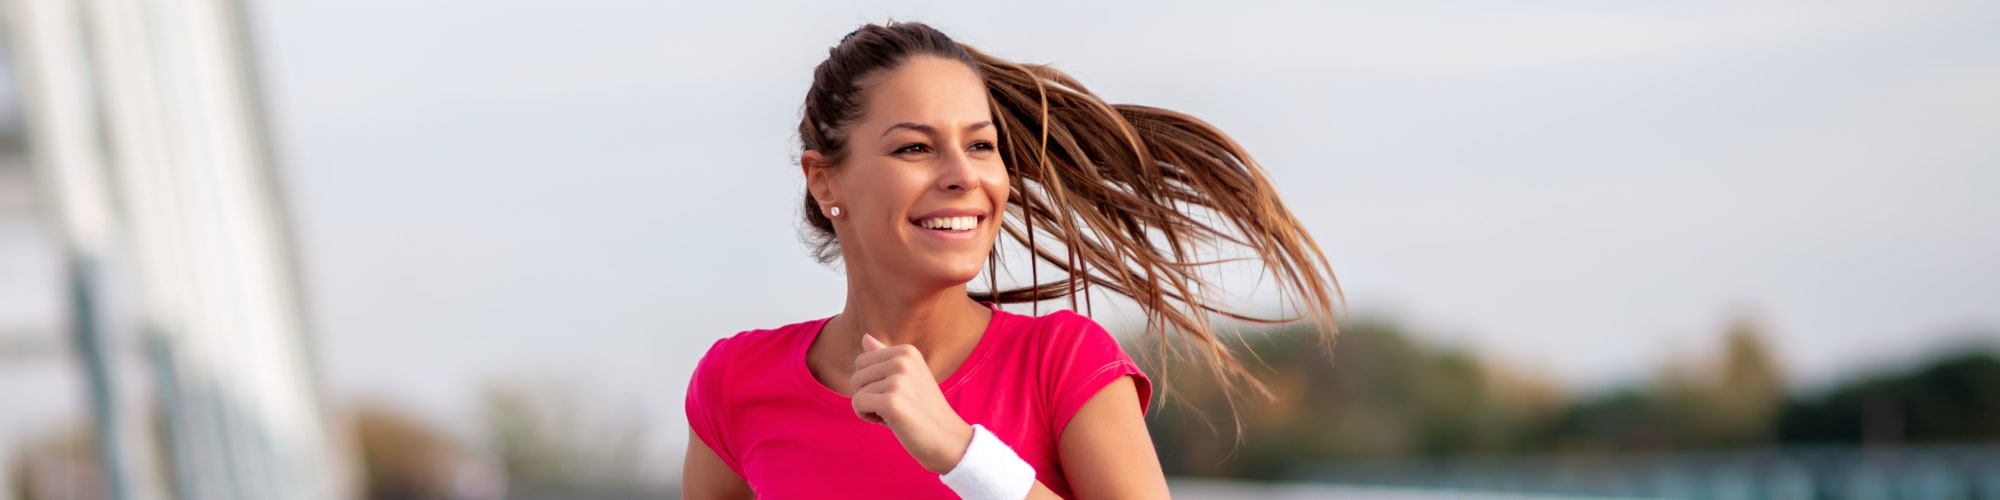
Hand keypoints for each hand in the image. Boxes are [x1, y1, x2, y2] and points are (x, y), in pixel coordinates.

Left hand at [851, 333, 974, 473]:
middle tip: (897, 405)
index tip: (897, 393)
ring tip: (897, 414)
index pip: (862, 361)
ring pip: (856, 392)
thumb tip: (865, 336)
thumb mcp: (907, 377)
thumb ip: (885, 356)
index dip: (872, 382)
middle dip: (869, 395)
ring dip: (871, 409)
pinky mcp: (892, 402)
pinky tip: (890, 422)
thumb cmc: (923, 410)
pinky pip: (857, 405)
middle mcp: (903, 360)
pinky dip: (867, 417)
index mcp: (907, 351)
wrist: (948, 439)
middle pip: (856, 376)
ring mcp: (898, 381)